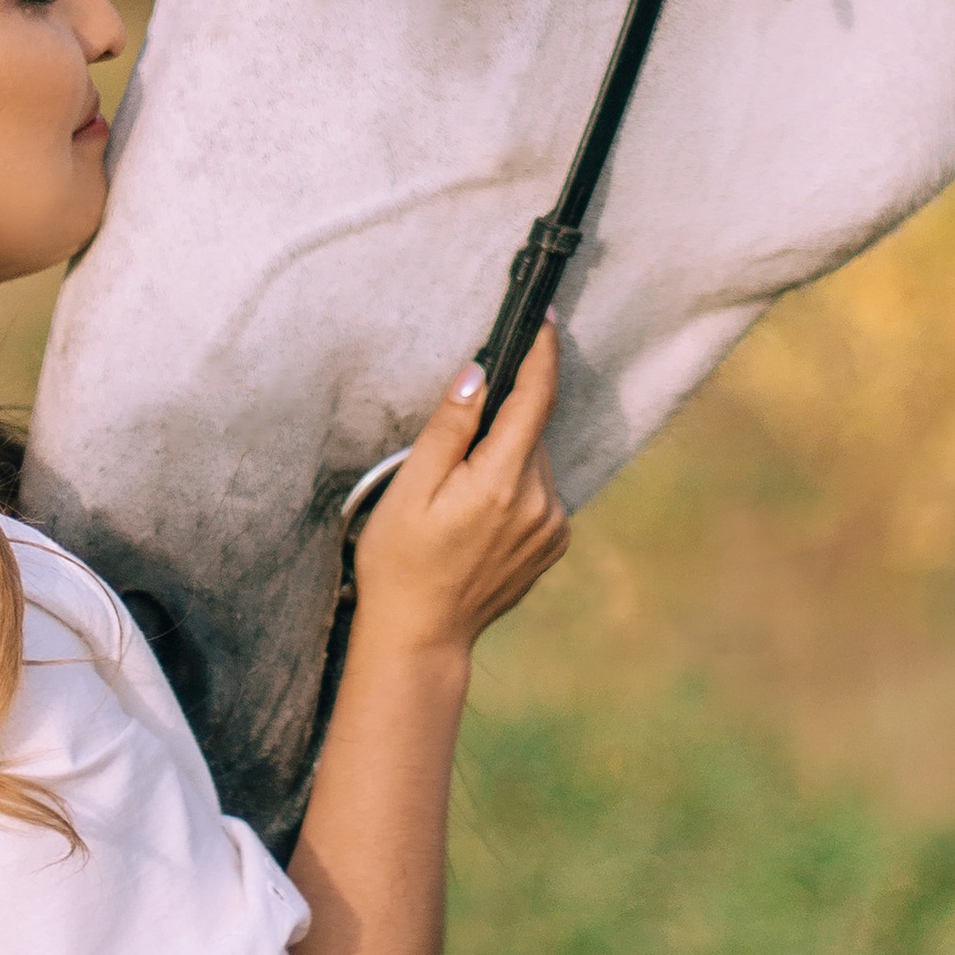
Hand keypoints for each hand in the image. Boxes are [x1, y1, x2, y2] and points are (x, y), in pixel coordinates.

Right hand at [352, 326, 569, 660]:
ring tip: (457, 494)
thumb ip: (449, 428)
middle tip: (451, 451)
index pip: (535, 400)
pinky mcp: (554, 543)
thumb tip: (478, 374)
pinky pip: (540, 491)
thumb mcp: (410, 488)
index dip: (542, 354)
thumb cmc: (400, 562)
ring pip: (536, 460)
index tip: (545, 319)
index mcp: (502, 482)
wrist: (422, 635)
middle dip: (501, 419)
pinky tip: (478, 514)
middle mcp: (540, 503)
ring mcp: (552, 526)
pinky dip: (516, 484)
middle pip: (532, 430)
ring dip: (507, 455)